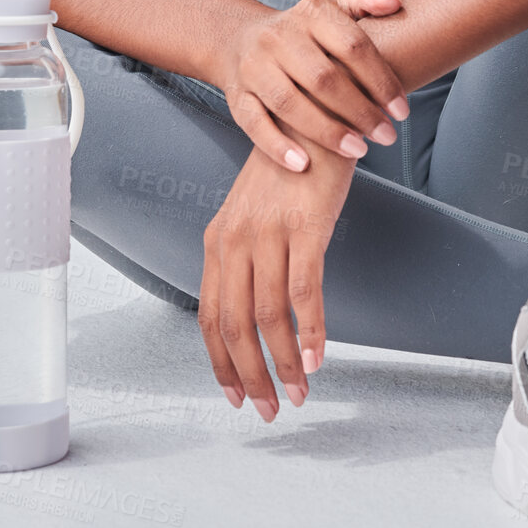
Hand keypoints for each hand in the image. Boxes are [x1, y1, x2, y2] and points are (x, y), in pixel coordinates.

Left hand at [199, 138, 354, 418]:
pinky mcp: (306, 227)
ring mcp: (269, 233)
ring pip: (268, 315)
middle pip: (233, 325)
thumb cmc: (292, 168)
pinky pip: (304, 291)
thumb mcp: (254, 212)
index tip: (237, 396)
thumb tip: (252, 311)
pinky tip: (317, 357)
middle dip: (251, 375)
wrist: (319, 118)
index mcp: (218, 240)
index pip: (208, 317)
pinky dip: (310, 331)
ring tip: (300, 391)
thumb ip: (246, 255)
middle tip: (271, 409)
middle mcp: (235, 239)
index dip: (220, 363)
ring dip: (284, 362)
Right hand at [218, 0, 407, 171]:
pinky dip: (277, 146)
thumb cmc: (304, 31)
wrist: (238, 39)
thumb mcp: (334, 8)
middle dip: (360, 112)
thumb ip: (367, 0)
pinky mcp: (237, 94)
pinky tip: (304, 165)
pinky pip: (254, 122)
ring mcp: (254, 66)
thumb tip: (394, 2)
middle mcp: (279, 37)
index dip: (381, 80)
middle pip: (324, 79)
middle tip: (387, 136)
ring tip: (359, 151)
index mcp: (311, 14)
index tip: (402, 110)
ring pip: (289, 103)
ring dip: (326, 132)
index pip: (353, 46)